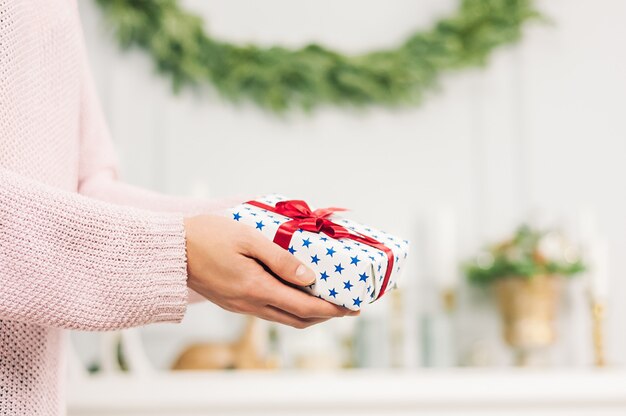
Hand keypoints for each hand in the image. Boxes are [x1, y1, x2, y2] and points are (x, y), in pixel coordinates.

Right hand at [184, 215, 357, 327]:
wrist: (172, 250)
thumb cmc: (208, 236)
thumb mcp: (248, 239)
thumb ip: (281, 259)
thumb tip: (310, 277)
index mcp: (256, 288)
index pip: (304, 307)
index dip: (331, 310)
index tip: (351, 308)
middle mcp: (250, 304)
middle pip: (297, 319)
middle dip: (324, 316)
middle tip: (345, 307)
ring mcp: (241, 305)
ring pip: (283, 317)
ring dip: (307, 313)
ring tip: (325, 300)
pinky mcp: (234, 302)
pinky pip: (269, 310)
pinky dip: (289, 306)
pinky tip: (295, 291)